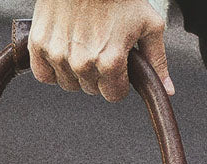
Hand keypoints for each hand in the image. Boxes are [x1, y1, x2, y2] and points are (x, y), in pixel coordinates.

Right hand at [29, 0, 173, 101]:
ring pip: (69, 83)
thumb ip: (156, 60)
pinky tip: (63, 50)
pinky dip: (52, 67)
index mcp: (110, 62)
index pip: (114, 95)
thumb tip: (166, 89)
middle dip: (98, 74)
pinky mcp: (40, 46)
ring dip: (76, 71)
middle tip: (100, 46)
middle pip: (91, 89)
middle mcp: (83, 63)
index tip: (117, 65)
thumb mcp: (148, 24)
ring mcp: (59, 55)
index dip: (118, 81)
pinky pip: (44, 75)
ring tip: (82, 43)